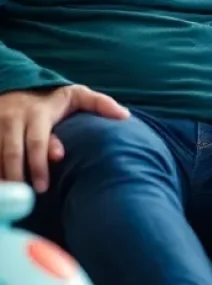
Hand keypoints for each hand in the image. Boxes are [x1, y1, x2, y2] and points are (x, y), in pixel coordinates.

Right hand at [0, 85, 129, 191]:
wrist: (16, 85)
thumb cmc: (52, 97)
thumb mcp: (77, 94)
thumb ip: (100, 104)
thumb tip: (125, 116)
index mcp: (37, 113)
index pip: (37, 140)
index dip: (41, 160)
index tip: (47, 181)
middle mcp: (13, 120)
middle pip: (14, 152)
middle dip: (22, 175)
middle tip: (34, 195)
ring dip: (3, 176)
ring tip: (11, 198)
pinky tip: (2, 187)